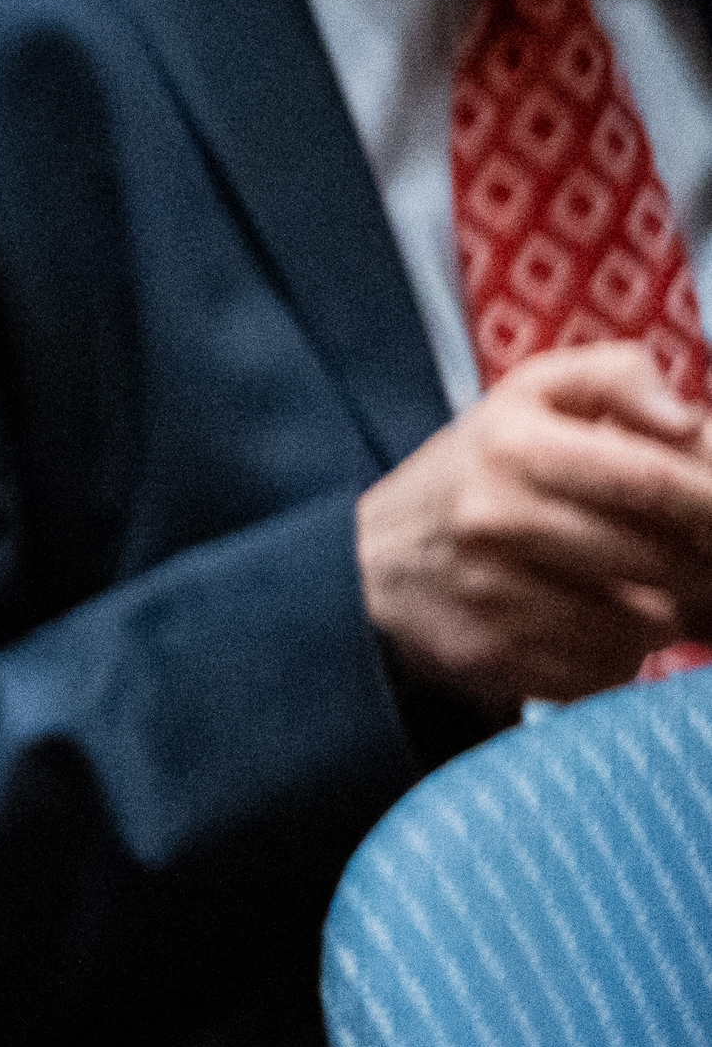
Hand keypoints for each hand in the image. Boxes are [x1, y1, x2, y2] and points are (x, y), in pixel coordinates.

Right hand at [359, 343, 711, 709]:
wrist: (368, 567)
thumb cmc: (474, 475)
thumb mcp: (529, 394)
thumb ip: (618, 377)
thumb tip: (687, 422)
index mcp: (516, 444)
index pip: (652, 480)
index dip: (711, 506)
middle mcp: (497, 519)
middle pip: (657, 560)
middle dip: (701, 569)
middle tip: (702, 565)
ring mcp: (491, 595)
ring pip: (639, 625)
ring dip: (661, 616)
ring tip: (640, 593)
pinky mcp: (489, 655)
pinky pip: (600, 669)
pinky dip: (617, 655)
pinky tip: (595, 628)